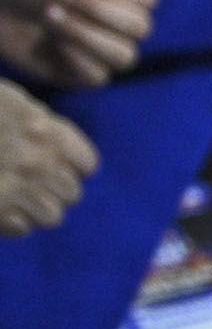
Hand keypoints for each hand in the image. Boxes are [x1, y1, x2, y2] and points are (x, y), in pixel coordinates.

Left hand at [0, 0, 158, 87]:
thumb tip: (126, 7)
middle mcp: (116, 29)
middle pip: (141, 27)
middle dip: (102, 11)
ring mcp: (102, 55)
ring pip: (125, 56)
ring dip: (87, 35)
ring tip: (50, 17)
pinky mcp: (82, 76)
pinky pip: (97, 75)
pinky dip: (75, 56)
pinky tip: (52, 42)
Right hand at [0, 80, 100, 236]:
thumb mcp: (8, 100)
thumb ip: (37, 120)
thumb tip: (59, 143)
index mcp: (42, 131)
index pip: (86, 164)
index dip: (73, 167)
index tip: (59, 166)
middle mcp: (34, 163)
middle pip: (71, 193)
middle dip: (55, 189)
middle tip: (32, 183)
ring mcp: (14, 189)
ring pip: (52, 216)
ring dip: (37, 209)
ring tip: (17, 197)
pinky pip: (21, 228)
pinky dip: (13, 221)